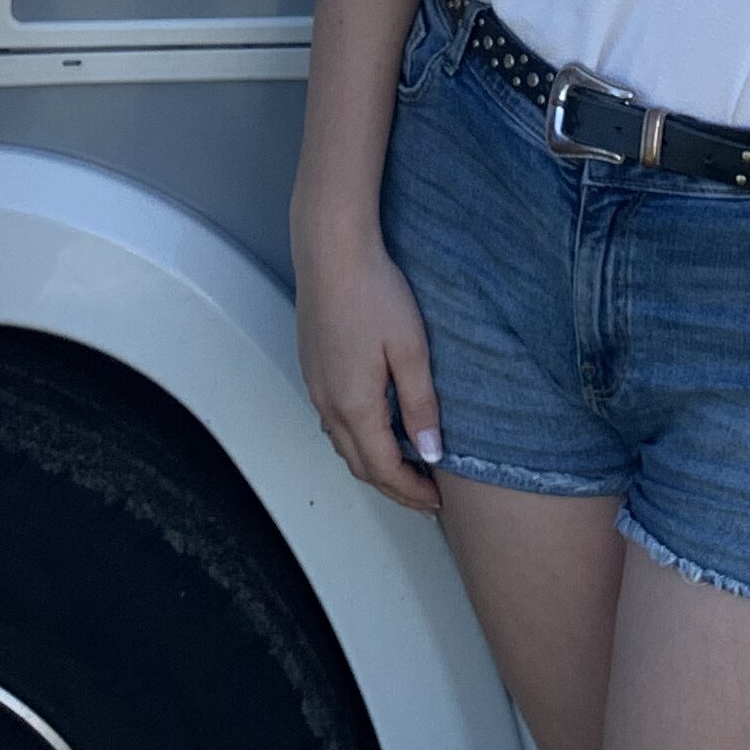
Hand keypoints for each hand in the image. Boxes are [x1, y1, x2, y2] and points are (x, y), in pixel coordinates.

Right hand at [294, 227, 443, 514]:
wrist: (331, 249)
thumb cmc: (373, 291)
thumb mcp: (412, 350)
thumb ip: (421, 406)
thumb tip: (431, 452)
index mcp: (354, 405)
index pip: (383, 469)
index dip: (411, 491)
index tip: (436, 501)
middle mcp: (328, 403)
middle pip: (359, 464)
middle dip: (392, 486)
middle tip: (424, 494)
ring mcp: (315, 384)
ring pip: (342, 443)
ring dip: (372, 463)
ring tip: (405, 465)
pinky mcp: (312, 366)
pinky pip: (332, 420)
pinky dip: (356, 438)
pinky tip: (376, 426)